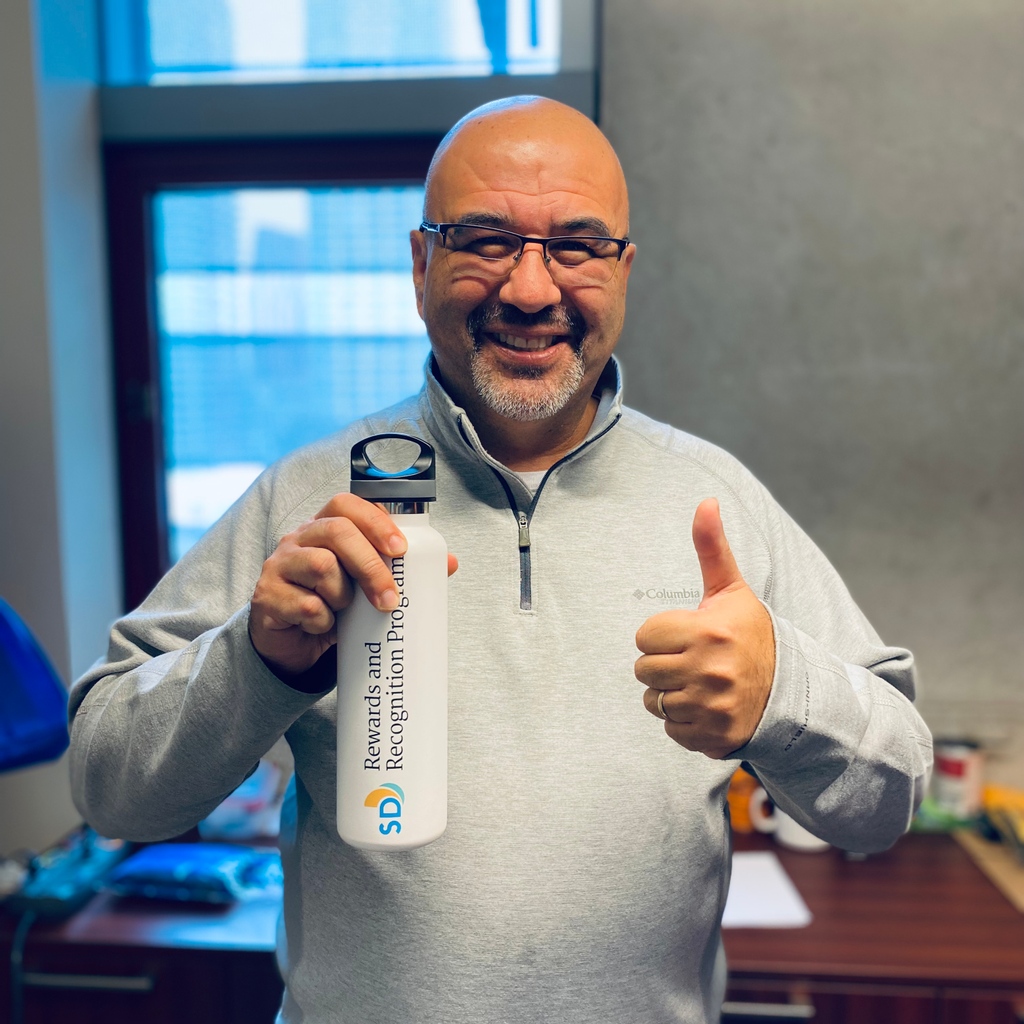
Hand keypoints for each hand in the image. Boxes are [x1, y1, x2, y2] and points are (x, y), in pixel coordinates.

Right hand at [249, 493, 457, 678]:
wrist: (293, 645)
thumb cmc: (334, 605)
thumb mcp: (365, 586)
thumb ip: (401, 570)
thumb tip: (450, 563)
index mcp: (324, 528)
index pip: (346, 504)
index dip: (375, 520)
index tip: (401, 548)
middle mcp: (298, 538)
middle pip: (337, 532)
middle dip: (371, 565)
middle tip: (390, 599)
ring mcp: (279, 565)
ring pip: (322, 566)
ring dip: (343, 596)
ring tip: (345, 612)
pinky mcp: (267, 596)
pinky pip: (305, 605)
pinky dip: (322, 621)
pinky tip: (323, 626)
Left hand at [634, 498, 774, 758]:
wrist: (791, 691)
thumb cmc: (751, 634)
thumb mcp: (732, 591)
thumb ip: (712, 548)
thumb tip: (707, 501)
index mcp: (709, 632)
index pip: (644, 636)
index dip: (661, 635)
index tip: (688, 636)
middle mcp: (709, 671)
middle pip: (643, 670)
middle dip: (662, 664)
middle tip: (692, 661)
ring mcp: (711, 707)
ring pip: (653, 702)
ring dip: (670, 695)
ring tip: (699, 685)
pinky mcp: (712, 737)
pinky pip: (670, 729)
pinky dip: (683, 722)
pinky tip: (706, 708)